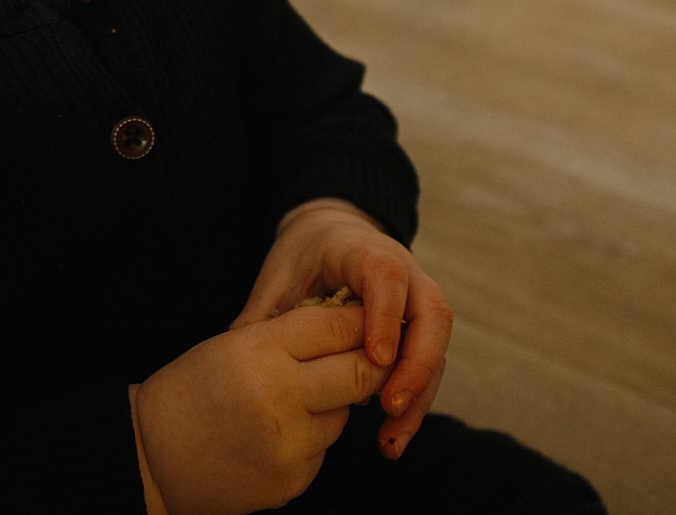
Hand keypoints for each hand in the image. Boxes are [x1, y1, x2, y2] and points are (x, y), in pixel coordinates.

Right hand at [132, 305, 391, 514]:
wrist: (151, 458)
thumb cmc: (193, 391)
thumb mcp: (234, 343)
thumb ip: (292, 334)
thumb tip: (357, 325)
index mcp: (261, 351)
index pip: (336, 326)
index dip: (362, 321)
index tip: (374, 319)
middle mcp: (281, 396)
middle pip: (360, 373)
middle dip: (375, 363)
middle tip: (379, 357)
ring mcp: (290, 444)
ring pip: (342, 415)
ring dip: (332, 405)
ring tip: (291, 403)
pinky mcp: (293, 480)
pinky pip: (322, 451)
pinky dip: (309, 439)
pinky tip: (274, 436)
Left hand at [233, 198, 453, 459]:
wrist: (330, 236)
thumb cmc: (302, 257)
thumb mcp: (279, 276)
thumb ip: (265, 315)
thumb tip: (238, 359)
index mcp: (362, 252)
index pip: (387, 275)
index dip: (385, 315)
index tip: (375, 358)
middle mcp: (403, 271)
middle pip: (432, 313)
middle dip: (417, 364)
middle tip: (389, 406)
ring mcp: (417, 298)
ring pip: (437, 344)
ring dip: (421, 393)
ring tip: (391, 440)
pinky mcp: (419, 327)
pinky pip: (430, 363)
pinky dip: (415, 401)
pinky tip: (391, 436)